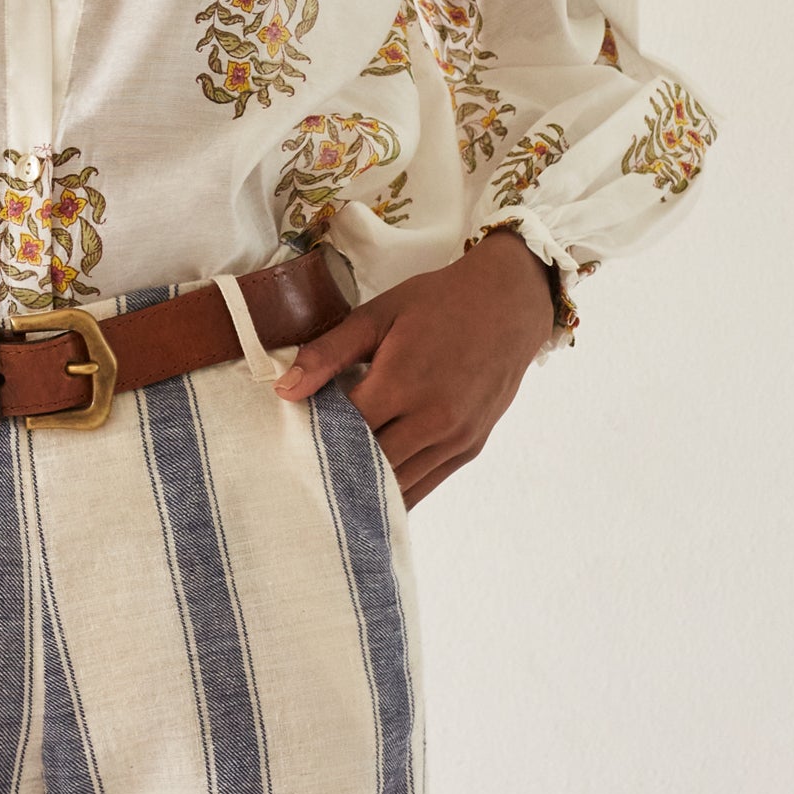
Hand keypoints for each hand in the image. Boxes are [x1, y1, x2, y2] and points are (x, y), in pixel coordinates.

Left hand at [272, 229, 555, 509]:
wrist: (509, 303)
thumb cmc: (439, 303)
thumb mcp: (378, 314)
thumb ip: (328, 352)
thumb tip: (284, 390)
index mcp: (402, 384)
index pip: (343, 430)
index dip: (313, 434)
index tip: (290, 432)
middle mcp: (432, 420)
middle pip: (368, 465)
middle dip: (335, 465)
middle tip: (303, 464)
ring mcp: (455, 440)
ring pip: (396, 484)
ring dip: (364, 484)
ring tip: (330, 480)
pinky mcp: (470, 449)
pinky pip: (424, 486)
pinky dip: (396, 490)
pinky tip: (370, 490)